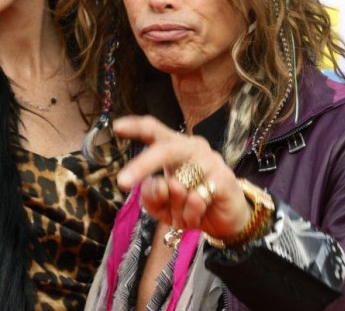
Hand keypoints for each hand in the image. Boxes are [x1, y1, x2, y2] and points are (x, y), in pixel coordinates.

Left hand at [113, 115, 252, 238]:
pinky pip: (195, 199)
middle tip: (122, 182)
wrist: (227, 219)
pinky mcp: (223, 178)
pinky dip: (190, 214)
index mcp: (173, 146)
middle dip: (142, 165)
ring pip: (178, 183)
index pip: (153, 129)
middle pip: (165, 148)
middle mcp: (192, 147)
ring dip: (175, 206)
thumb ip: (151, 196)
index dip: (136, 126)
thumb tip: (157, 184)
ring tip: (184, 213)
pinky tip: (199, 214)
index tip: (116, 126)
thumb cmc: (189, 204)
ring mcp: (210, 160)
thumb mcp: (161, 206)